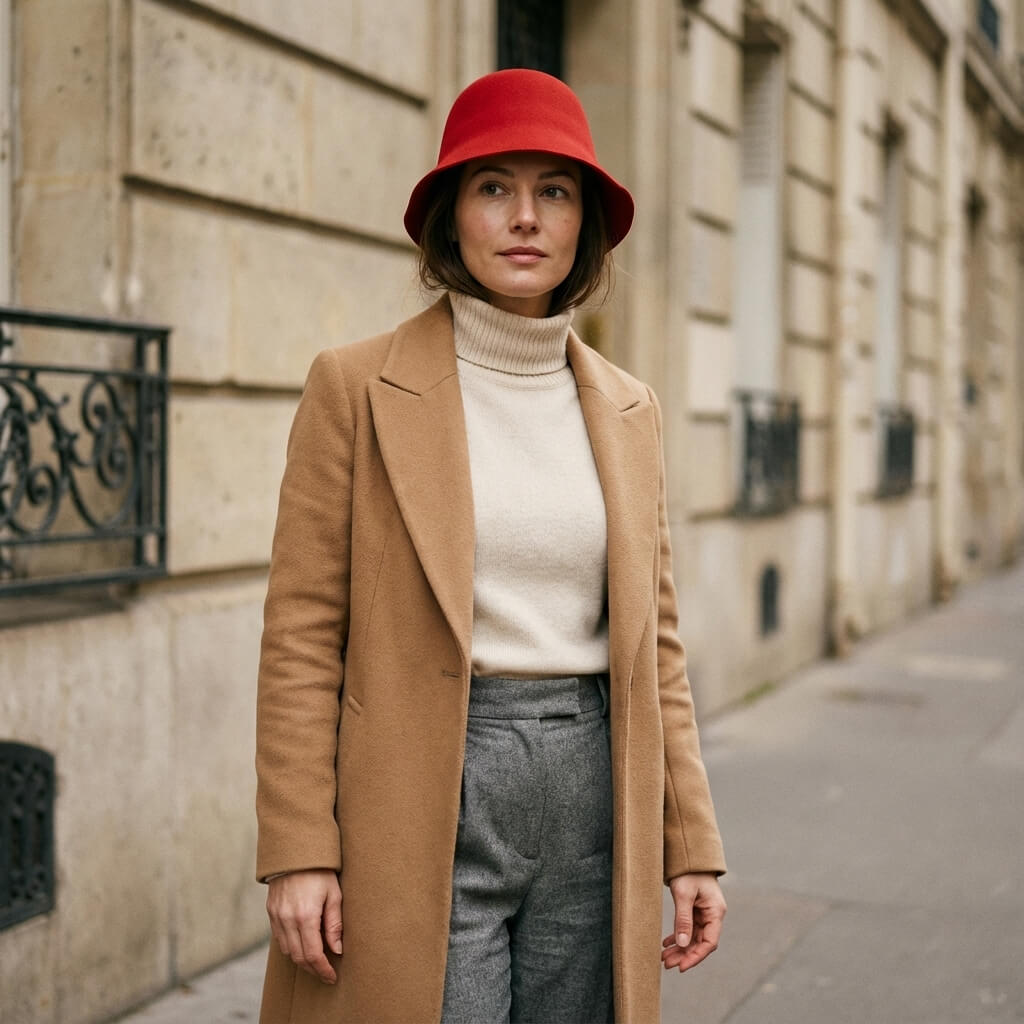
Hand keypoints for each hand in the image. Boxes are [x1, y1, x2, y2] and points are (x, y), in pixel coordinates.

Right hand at [266, 869, 342, 983]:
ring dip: (301, 959)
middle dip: (313, 969)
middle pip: (299, 957)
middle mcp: (288, 919)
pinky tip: (302, 944)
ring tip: (316, 961)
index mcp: (306, 916)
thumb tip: (336, 950)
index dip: (323, 970)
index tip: (332, 977)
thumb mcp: (334, 894)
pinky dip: (290, 947)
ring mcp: (277, 916)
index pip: (313, 955)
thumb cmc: (320, 871)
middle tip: (325, 973)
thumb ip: (334, 924)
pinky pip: (279, 938)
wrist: (295, 850)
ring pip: (287, 950)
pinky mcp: (271, 912)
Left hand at [661, 872, 725, 972]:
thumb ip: (683, 919)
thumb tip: (683, 944)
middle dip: (684, 954)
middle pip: (700, 942)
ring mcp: (704, 912)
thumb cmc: (688, 871)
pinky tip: (666, 944)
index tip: (681, 966)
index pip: (709, 942)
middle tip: (667, 964)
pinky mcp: (695, 909)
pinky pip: (688, 928)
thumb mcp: (684, 894)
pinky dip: (678, 936)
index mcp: (715, 911)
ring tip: (664, 958)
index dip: (696, 956)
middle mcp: (712, 914)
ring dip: (679, 947)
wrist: (688, 852)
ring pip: (693, 937)